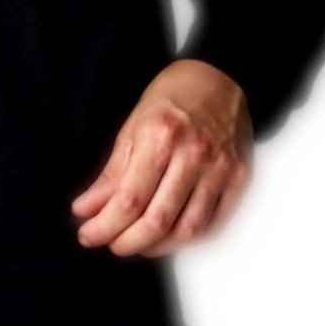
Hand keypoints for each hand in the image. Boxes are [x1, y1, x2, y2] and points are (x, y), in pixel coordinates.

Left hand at [70, 58, 254, 257]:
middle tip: (111, 244)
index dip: (104, 227)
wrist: (221, 78)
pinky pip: (212, 224)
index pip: (129, 200)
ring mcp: (220, 169)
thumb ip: (110, 176)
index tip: (87, 236)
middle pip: (157, 222)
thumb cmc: (172, 101)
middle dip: (127, 243)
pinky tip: (167, 235)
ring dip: (156, 247)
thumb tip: (85, 211)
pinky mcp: (239, 179)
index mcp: (162, 137)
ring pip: (187, 231)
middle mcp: (194, 155)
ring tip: (136, 242)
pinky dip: (186, 239)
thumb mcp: (131, 130)